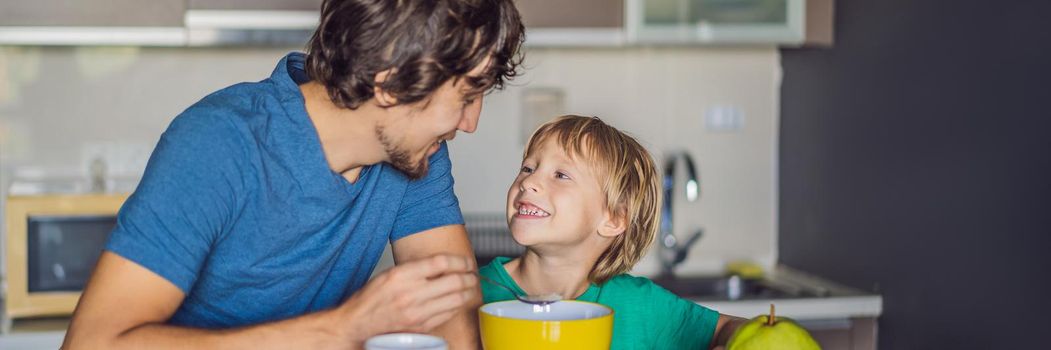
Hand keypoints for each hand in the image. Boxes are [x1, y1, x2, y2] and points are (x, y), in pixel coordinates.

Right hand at [336, 254, 477, 342]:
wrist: (358, 324)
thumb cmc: (371, 298)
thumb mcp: (390, 274)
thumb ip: (416, 268)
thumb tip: (443, 264)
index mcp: (402, 275)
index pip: (441, 262)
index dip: (459, 261)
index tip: (465, 261)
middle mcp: (411, 294)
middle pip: (454, 281)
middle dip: (469, 276)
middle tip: (472, 274)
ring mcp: (417, 313)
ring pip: (456, 299)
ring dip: (467, 291)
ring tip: (469, 286)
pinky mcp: (421, 327)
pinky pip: (448, 314)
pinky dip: (457, 306)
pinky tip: (457, 301)